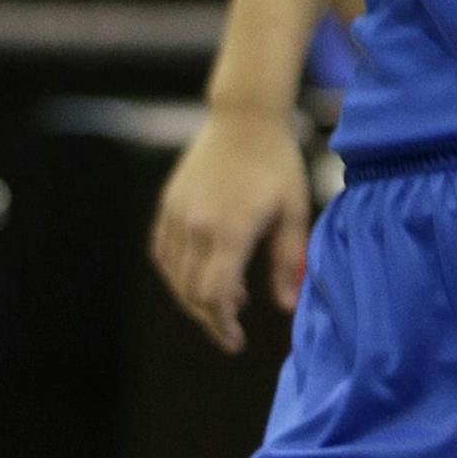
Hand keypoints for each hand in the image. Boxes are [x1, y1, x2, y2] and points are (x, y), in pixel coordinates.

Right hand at [149, 105, 311, 353]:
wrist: (245, 116)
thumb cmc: (278, 162)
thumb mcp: (294, 210)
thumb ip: (288, 260)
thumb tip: (287, 306)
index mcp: (230, 229)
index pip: (215, 296)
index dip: (222, 326)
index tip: (236, 341)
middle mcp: (197, 225)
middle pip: (191, 293)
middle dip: (210, 317)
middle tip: (232, 325)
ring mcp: (177, 213)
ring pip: (173, 276)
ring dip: (194, 296)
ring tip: (225, 296)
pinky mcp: (168, 203)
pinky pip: (162, 252)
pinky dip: (175, 272)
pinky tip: (198, 273)